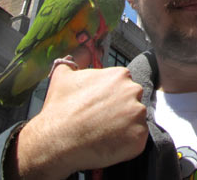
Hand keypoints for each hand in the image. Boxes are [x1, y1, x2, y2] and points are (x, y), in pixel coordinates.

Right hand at [8, 49, 147, 178]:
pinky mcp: (139, 136)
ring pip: (136, 121)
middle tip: (101, 121)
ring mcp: (138, 114)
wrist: (56, 140)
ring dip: (124, 128)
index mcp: (120, 75)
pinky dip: (126, 144)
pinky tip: (109, 145)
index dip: (111, 99)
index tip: (100, 107)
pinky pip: (137, 139)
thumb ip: (77, 59)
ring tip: (104, 134)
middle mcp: (133, 91)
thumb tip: (83, 51)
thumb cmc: (60, 109)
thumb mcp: (63, 75)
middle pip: (132, 102)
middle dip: (120, 111)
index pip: (123, 86)